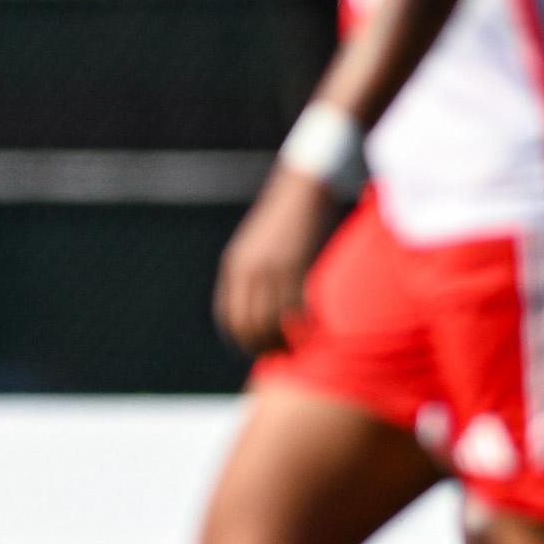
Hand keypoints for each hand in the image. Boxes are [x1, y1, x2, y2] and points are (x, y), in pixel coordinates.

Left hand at [215, 168, 340, 356]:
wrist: (302, 187)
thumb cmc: (287, 219)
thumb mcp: (259, 247)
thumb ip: (255, 274)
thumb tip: (262, 307)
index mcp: (234, 266)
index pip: (229, 316)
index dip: (242, 339)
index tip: (257, 350)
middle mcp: (247, 270)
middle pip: (248, 325)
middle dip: (263, 346)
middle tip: (283, 356)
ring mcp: (271, 269)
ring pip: (271, 321)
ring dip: (285, 340)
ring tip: (299, 349)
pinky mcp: (296, 266)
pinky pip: (296, 308)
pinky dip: (304, 326)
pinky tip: (314, 332)